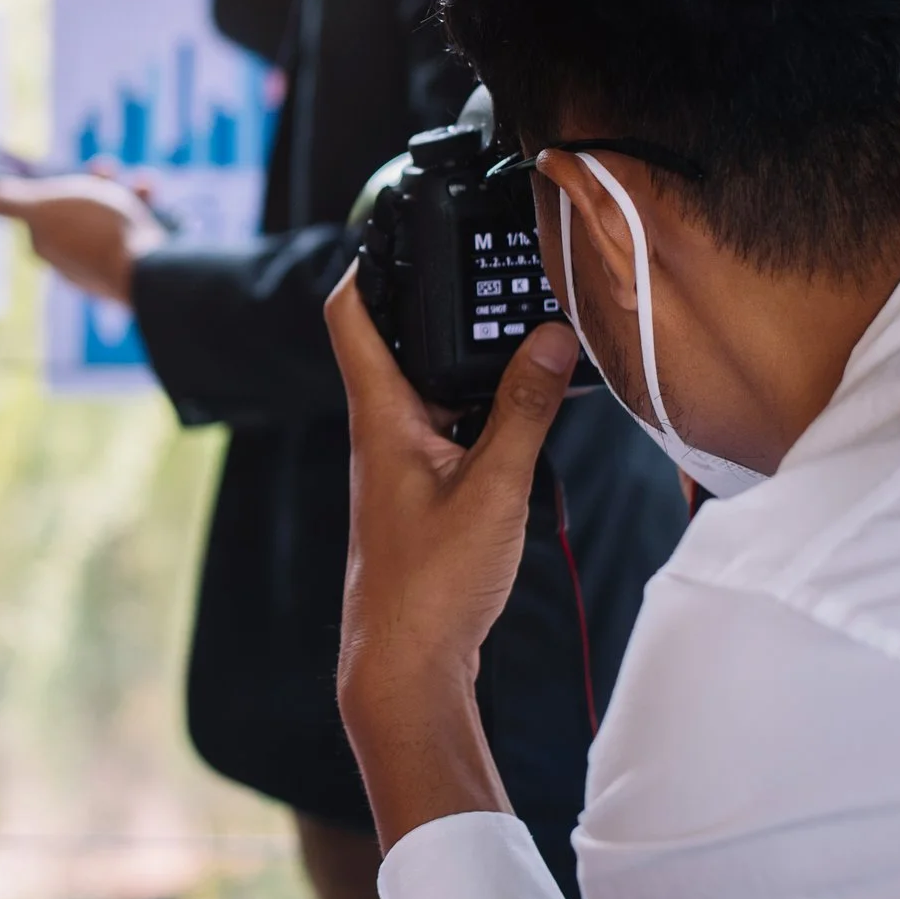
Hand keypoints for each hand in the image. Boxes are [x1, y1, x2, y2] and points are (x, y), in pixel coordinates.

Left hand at [0, 173, 169, 305]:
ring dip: (125, 193)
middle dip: (94, 184)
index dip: (55, 186)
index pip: (43, 210)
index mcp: (48, 245)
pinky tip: (153, 198)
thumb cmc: (95, 231)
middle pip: (80, 211)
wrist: (148, 270)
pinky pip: (137, 231)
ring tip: (143, 184)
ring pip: (112, 218)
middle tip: (106, 169)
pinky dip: (145, 210)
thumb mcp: (45, 207)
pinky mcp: (136, 268)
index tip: (69, 172)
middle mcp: (75, 259)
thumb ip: (13, 201)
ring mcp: (106, 265)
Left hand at [324, 264, 578, 846]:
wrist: (404, 668)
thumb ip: (523, 410)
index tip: (397, 229)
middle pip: (394, 346)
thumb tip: (549, 338)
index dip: (365, 264)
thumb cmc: (429, 587)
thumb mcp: (493, 488)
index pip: (350, 316)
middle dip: (436, 308)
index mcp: (379, 418)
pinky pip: (446, 432)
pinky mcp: (421, 498)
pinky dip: (477, 412)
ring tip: (519, 336)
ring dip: (464, 364)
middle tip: (488, 276)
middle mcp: (380, 435)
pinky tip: (520, 416)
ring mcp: (398, 467)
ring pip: (426, 392)